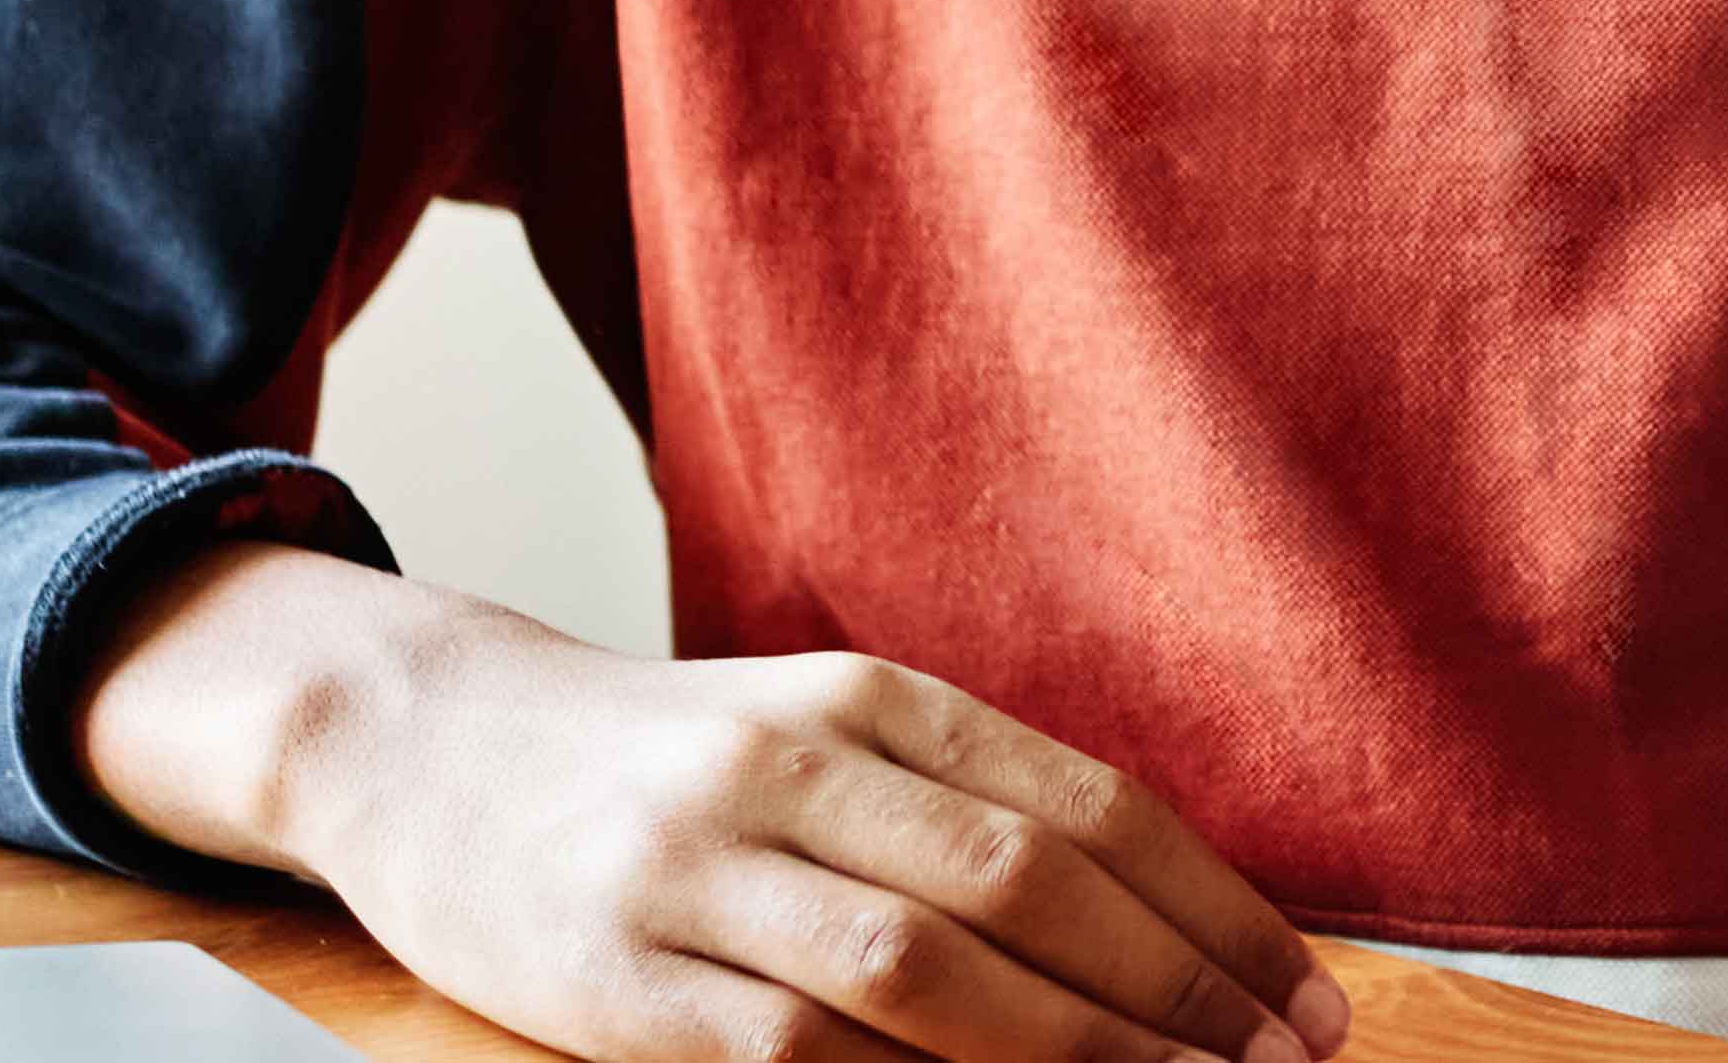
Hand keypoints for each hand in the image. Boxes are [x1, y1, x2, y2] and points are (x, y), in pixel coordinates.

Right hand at [76, 545, 1348, 1062]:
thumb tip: (1148, 925)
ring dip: (1072, 1044)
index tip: (1304, 996)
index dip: (1211, 907)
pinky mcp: (620, 977)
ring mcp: (702, 868)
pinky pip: (790, 1046)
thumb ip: (961, 811)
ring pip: (924, 963)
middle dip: (1176, 983)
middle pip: (1029, 878)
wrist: (423, 740)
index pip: (1086, 806)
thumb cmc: (663, 763)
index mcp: (871, 700)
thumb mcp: (820, 741)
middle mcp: (798, 764)